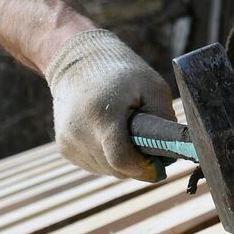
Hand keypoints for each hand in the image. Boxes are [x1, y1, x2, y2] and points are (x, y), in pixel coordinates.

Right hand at [43, 29, 174, 181]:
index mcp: (102, 116)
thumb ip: (165, 121)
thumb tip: (169, 154)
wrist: (80, 63)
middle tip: (148, 143)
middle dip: (137, 163)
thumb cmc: (124, 74)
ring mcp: (68, 142)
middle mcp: (79, 133)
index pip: (121, 160)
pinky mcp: (64, 148)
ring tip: (128, 133)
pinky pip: (94, 165)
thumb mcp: (154, 88)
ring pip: (106, 170)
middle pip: (116, 168)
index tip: (159, 165)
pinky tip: (110, 135)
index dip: (144, 168)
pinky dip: (108, 157)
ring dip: (123, 161)